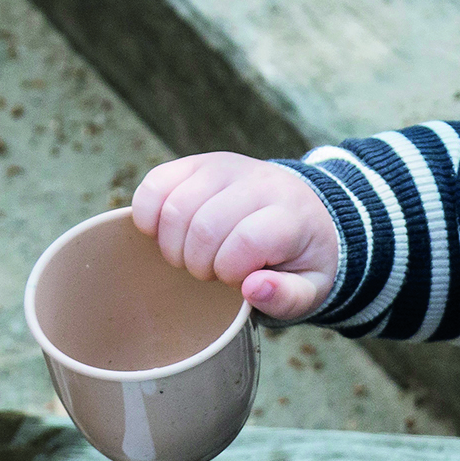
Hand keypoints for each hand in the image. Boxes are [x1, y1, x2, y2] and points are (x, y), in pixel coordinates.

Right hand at [130, 153, 341, 319]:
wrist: (303, 211)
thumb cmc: (300, 257)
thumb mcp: (311, 288)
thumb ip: (288, 297)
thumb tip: (253, 288)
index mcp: (291, 214)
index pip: (247, 240)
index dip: (231, 270)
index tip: (239, 280)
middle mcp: (258, 183)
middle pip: (205, 226)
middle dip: (199, 264)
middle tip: (211, 272)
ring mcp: (224, 167)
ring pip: (175, 207)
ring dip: (173, 245)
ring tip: (192, 256)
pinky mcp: (196, 163)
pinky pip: (154, 184)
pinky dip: (148, 216)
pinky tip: (163, 235)